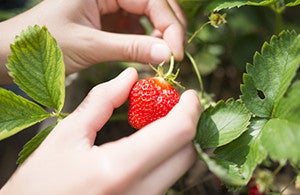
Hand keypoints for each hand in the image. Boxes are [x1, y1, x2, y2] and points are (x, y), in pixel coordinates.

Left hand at [0, 0, 185, 82]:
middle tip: (176, 55)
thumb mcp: (90, 45)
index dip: (169, 25)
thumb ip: (130, 48)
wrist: (18, 52)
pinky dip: (146, 42)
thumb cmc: (45, 43)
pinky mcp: (110, 21)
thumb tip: (167, 54)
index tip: (177, 52)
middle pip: (154, 4)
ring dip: (159, 35)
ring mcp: (111, 5)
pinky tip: (150, 54)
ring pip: (148, 15)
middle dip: (168, 28)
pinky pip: (136, 27)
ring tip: (163, 57)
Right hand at [0, 68, 200, 194]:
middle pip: (187, 153)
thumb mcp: (67, 135)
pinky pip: (165, 180)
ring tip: (157, 119)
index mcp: (121, 169)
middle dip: (187, 123)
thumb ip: (103, 101)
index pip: (178, 133)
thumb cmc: (40, 182)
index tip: (188, 95)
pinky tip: (148, 142)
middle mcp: (141, 193)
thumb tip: (130, 77)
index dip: (190, 109)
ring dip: (176, 140)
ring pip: (179, 168)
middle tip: (171, 103)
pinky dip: (165, 156)